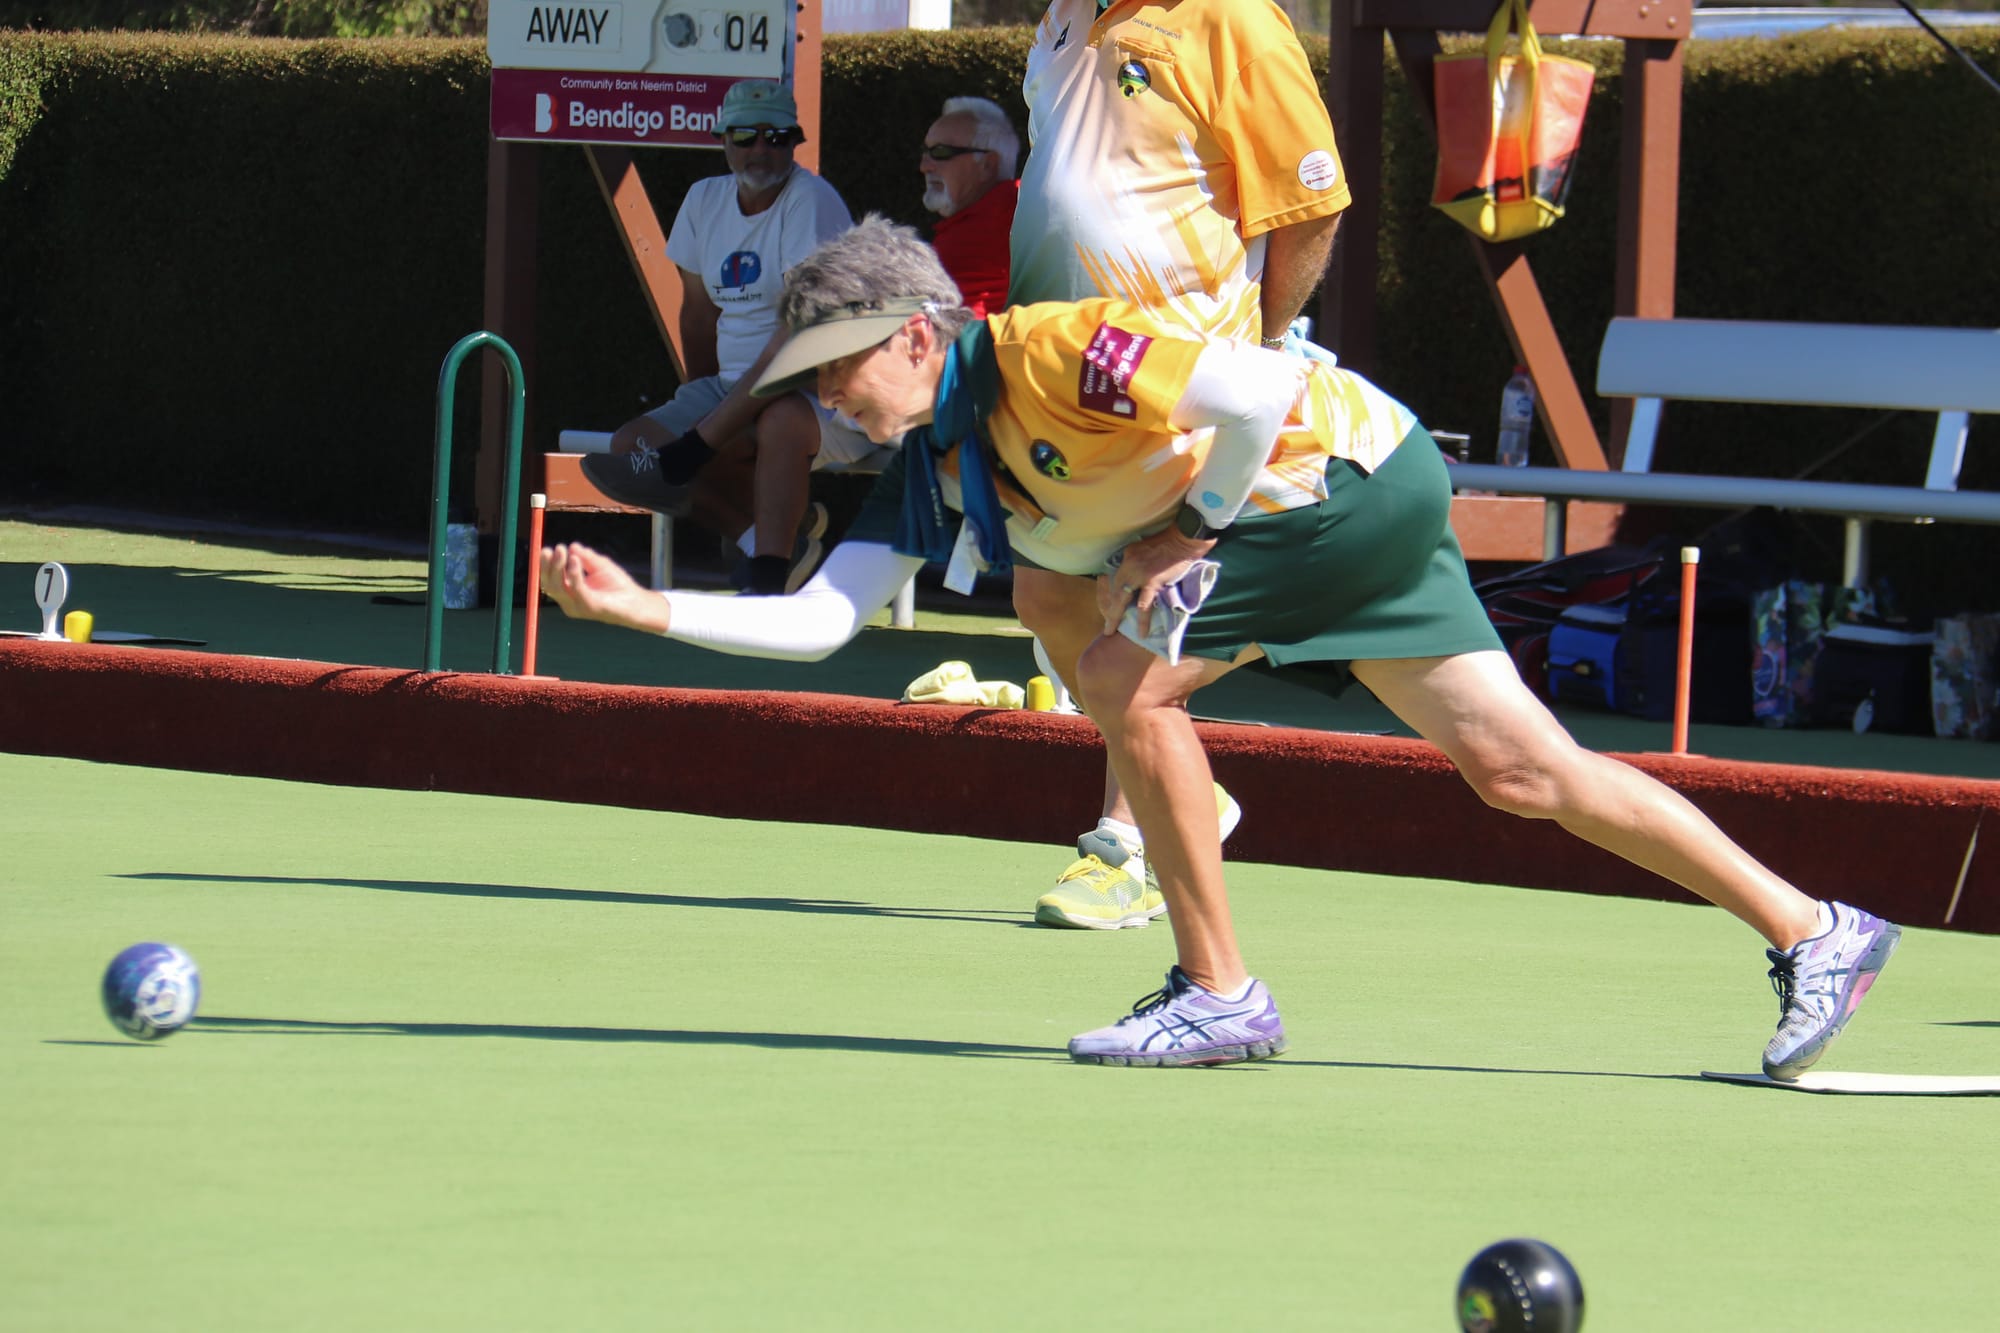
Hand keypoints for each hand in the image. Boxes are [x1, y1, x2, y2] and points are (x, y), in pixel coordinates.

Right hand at [539, 542, 669, 633]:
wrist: (636, 601)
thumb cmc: (618, 585)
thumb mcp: (599, 565)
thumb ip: (586, 556)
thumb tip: (572, 546)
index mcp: (569, 592)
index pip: (550, 579)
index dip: (545, 564)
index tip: (547, 548)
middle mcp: (569, 601)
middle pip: (548, 584)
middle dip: (547, 566)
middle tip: (549, 548)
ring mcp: (578, 606)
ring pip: (558, 588)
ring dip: (558, 567)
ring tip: (562, 550)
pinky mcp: (589, 607)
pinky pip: (577, 589)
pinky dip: (573, 574)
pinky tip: (574, 560)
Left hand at [1098, 528, 1213, 636]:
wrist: (1183, 538)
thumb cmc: (1170, 541)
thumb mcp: (1145, 547)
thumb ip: (1138, 559)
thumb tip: (1135, 572)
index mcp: (1127, 556)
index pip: (1115, 579)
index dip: (1111, 595)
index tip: (1110, 608)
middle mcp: (1128, 564)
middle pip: (1113, 591)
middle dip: (1108, 610)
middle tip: (1106, 627)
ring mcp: (1138, 573)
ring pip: (1122, 599)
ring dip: (1115, 617)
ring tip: (1111, 631)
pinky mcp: (1151, 581)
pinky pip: (1144, 604)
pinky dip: (1142, 620)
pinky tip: (1141, 632)